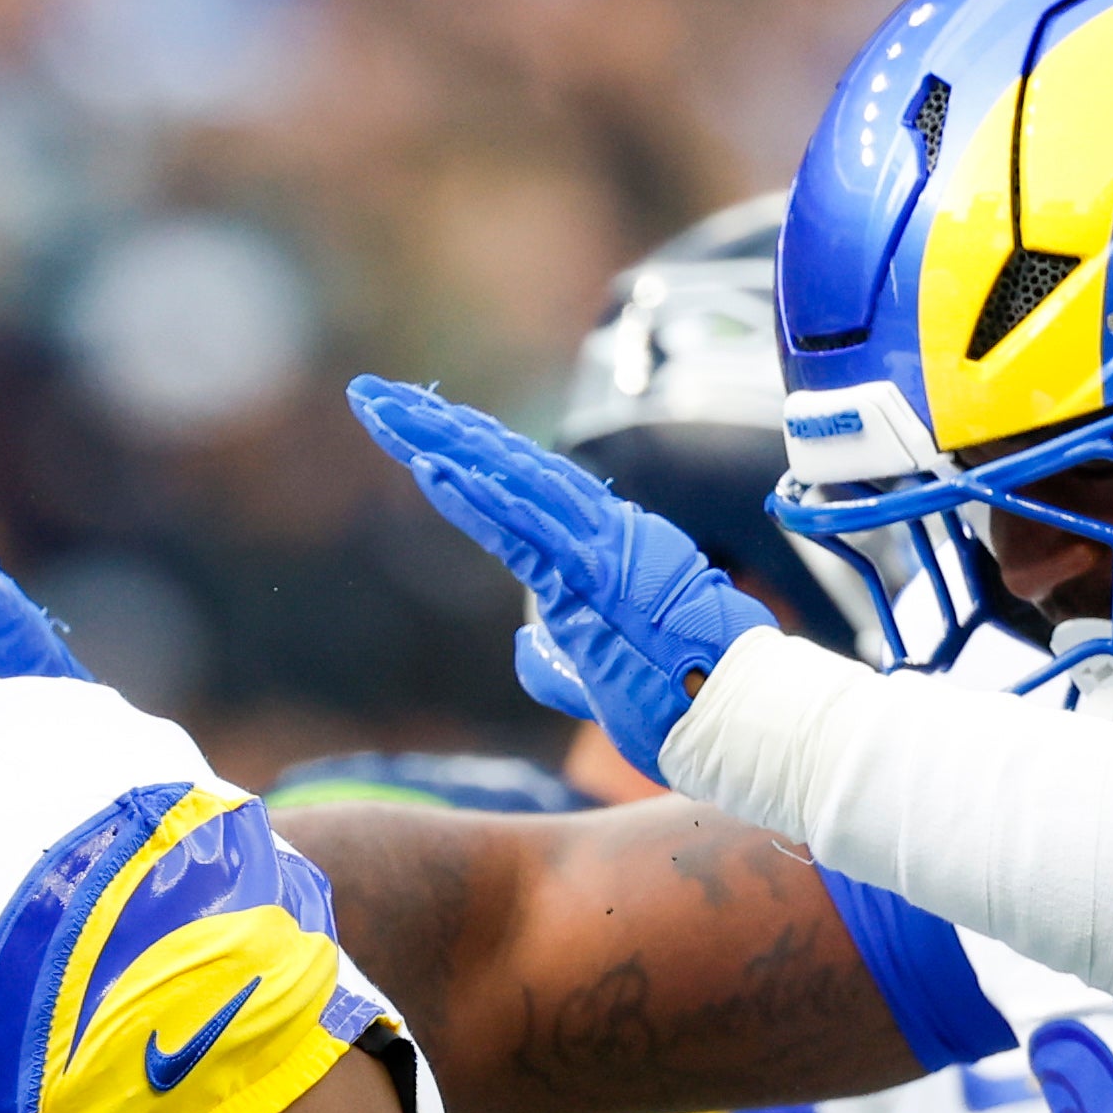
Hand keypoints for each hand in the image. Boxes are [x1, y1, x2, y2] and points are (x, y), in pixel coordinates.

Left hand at [348, 376, 772, 773]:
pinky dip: (478, 498)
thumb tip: (526, 646)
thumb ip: (559, 661)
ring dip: (441, 445)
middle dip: (434, 427)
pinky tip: (433, 470)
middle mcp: (603, 531)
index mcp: (605, 546)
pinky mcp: (593, 578)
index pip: (521, 486)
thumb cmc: (685, 701)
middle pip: (504, 463)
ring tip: (385, 413)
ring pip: (507, 479)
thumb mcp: (604, 680)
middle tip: (372, 395)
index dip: (465, 452)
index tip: (412, 427)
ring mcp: (600, 548)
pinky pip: (524, 528)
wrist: (740, 717)